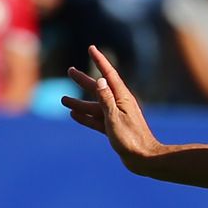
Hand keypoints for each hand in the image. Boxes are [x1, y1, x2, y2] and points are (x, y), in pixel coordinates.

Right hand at [61, 46, 160, 167]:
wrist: (144, 159)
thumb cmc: (131, 138)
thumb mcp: (115, 117)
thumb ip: (106, 99)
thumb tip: (100, 80)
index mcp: (123, 98)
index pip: (109, 74)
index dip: (100, 60)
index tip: (91, 47)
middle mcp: (120, 105)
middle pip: (98, 89)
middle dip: (84, 80)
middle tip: (70, 70)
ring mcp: (116, 117)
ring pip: (94, 106)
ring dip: (79, 103)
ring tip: (63, 99)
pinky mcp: (114, 129)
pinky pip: (96, 120)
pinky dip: (85, 117)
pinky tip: (74, 115)